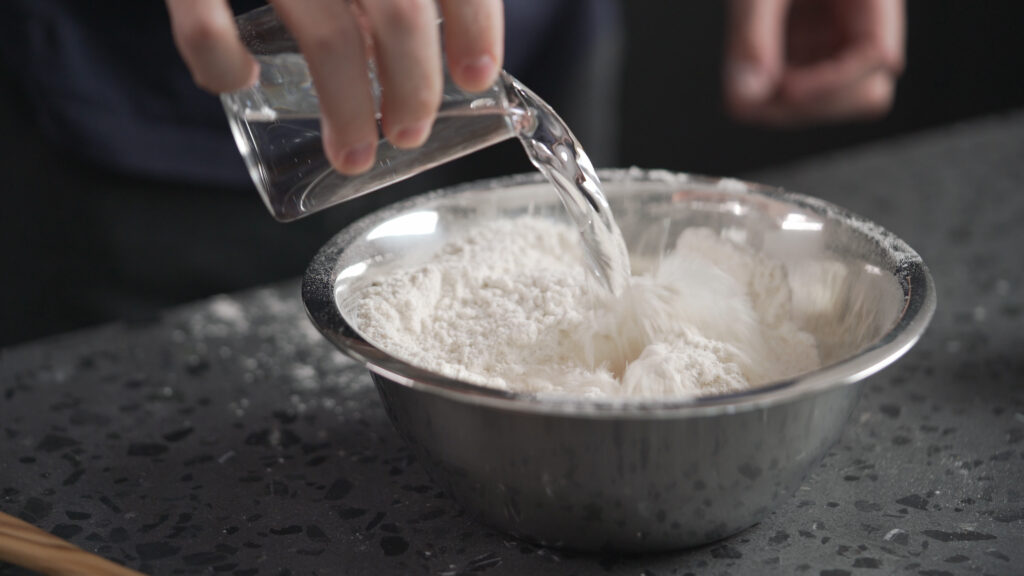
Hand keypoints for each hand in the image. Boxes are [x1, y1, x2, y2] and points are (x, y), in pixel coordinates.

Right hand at [166, 0, 503, 173]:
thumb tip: (443, 23)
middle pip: (402, 13)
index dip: (475, 24)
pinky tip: (240, 80)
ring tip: (353, 153)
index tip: (477, 76)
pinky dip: (220, 59)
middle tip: (411, 130)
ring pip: (326, 34)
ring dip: (346, 107)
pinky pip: (202, 18)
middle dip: (414, 87)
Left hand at [724, 0, 904, 125]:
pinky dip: (778, 99)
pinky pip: (811, 96)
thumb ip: (751, 33)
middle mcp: (866, 22)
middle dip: (815, 105)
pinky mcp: (815, 50)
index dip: (832, 82)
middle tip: (755, 90)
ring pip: (844, 103)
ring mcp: (842, 41)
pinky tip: (750, 77)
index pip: (877, 54)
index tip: (783, 86)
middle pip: (870, 95)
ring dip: (797, 109)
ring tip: (747, 84)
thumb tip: (743, 99)